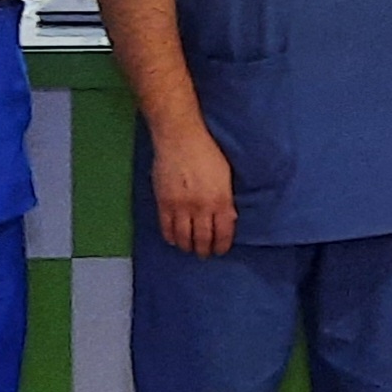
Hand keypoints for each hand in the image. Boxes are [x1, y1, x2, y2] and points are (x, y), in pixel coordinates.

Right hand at [150, 127, 237, 257]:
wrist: (180, 137)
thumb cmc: (208, 152)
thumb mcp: (225, 176)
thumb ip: (226, 199)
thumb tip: (228, 219)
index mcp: (221, 199)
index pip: (224, 233)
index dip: (222, 245)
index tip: (220, 250)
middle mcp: (202, 207)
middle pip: (203, 239)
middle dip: (204, 250)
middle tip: (204, 254)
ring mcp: (181, 206)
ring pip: (184, 238)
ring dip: (187, 247)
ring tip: (189, 248)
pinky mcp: (163, 203)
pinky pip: (166, 228)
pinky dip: (170, 237)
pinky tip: (174, 239)